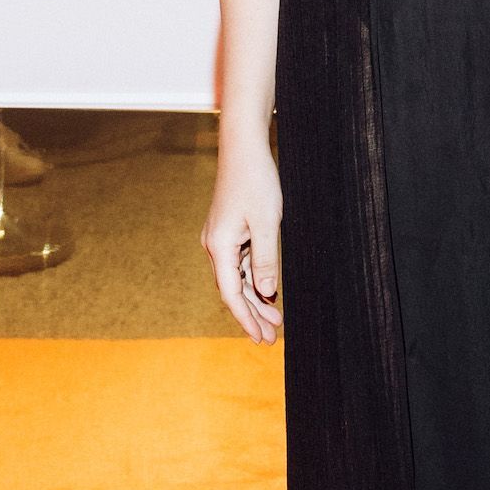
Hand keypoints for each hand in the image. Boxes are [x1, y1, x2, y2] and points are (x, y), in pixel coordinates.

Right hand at [203, 145, 282, 340]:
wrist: (244, 150)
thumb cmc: (256, 182)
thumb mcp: (267, 223)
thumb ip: (267, 259)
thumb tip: (266, 291)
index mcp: (220, 247)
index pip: (231, 294)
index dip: (246, 319)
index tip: (260, 338)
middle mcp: (215, 246)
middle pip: (233, 291)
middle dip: (252, 315)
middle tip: (271, 338)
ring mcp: (221, 240)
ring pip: (238, 279)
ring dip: (256, 300)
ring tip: (275, 322)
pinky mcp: (230, 232)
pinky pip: (241, 265)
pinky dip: (254, 281)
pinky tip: (269, 293)